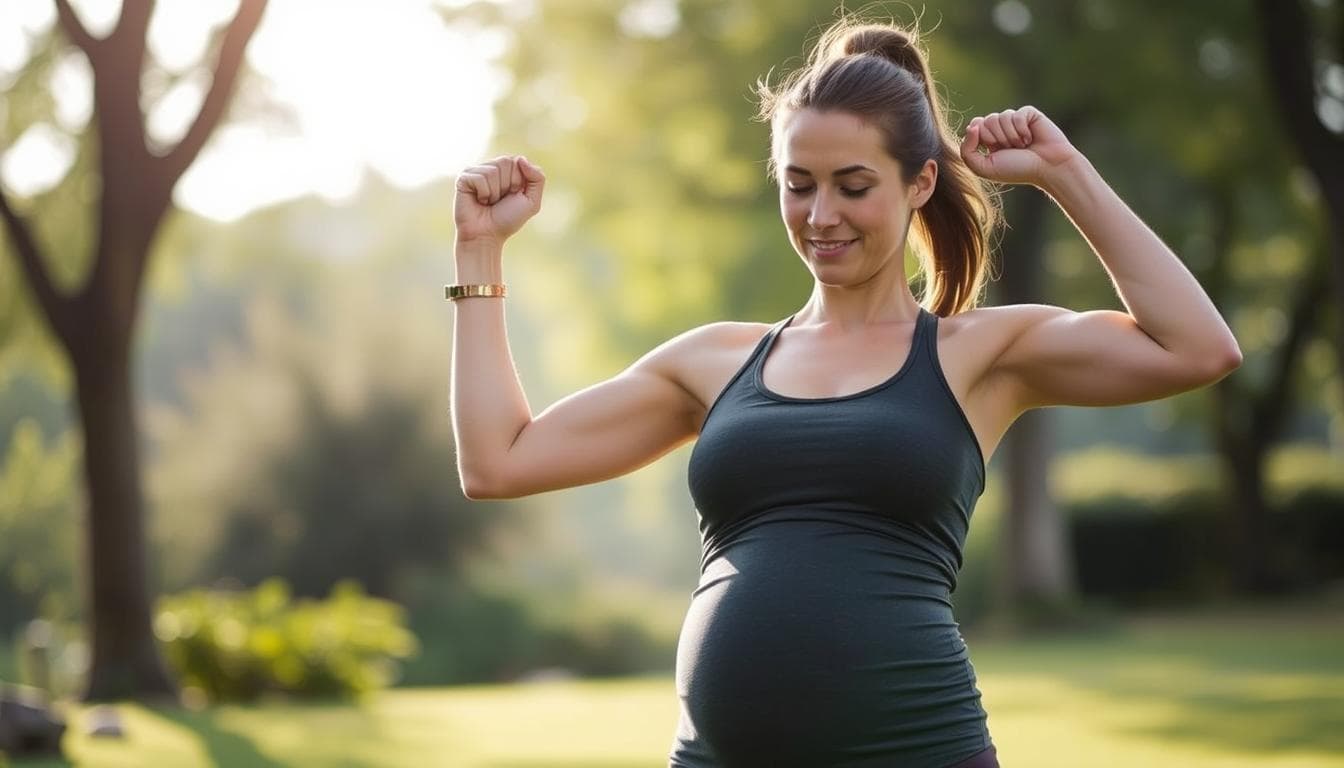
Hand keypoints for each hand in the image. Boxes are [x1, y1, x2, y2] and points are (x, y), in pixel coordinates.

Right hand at [454, 155, 545, 245]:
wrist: (486, 236)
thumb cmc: (508, 220)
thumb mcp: (532, 201)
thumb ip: (537, 178)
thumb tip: (520, 158)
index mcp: (508, 169)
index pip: (517, 161)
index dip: (518, 181)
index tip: (512, 195)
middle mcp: (491, 167)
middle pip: (505, 162)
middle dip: (506, 186)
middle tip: (499, 200)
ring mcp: (476, 171)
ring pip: (492, 171)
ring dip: (494, 192)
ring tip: (488, 202)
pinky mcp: (463, 178)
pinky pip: (479, 178)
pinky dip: (483, 194)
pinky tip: (479, 201)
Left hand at [959, 107, 1079, 187]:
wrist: (1047, 168)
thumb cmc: (1016, 170)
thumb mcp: (984, 168)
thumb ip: (967, 151)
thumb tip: (971, 126)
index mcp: (988, 139)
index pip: (975, 125)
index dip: (983, 138)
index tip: (995, 151)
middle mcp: (1001, 128)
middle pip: (987, 120)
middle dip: (998, 139)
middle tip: (1011, 150)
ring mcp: (1015, 120)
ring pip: (1002, 116)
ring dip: (1012, 136)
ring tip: (1022, 146)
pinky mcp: (1029, 114)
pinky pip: (1017, 115)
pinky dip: (1023, 130)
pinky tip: (1030, 138)